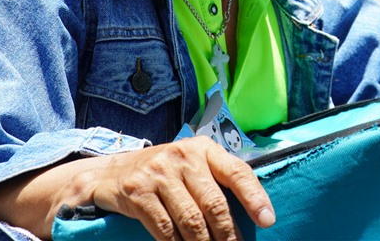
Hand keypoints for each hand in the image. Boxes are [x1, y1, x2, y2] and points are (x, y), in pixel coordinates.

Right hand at [93, 137, 274, 239]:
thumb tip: (252, 213)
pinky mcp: (138, 192)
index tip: (268, 221)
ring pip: (191, 220)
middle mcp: (183, 155)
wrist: (110, 173)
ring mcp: (159, 172)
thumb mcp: (191, 164)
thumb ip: (216, 180)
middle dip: (229, 235)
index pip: (237, 171)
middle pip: (214, 203)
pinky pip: (165, 229)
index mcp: (204, 148)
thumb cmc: (164, 173)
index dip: (255, 197)